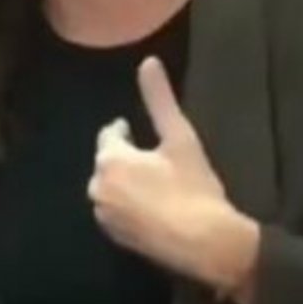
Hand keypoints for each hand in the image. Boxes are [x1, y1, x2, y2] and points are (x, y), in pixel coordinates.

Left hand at [87, 56, 259, 303]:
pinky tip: (153, 206)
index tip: (141, 133)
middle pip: (107, 162)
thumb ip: (159, 98)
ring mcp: (104, 216)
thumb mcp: (180, 138)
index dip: (125, 131)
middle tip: (154, 160)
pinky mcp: (115, 238)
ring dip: (125, 181)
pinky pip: (116, 210)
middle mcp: (98, 188)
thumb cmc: (193, 187)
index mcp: (110, 160)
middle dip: (125, 157)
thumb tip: (148, 60)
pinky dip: (128, 203)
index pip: (109, 135)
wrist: (205, 242)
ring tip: (154, 182)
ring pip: (110, 187)